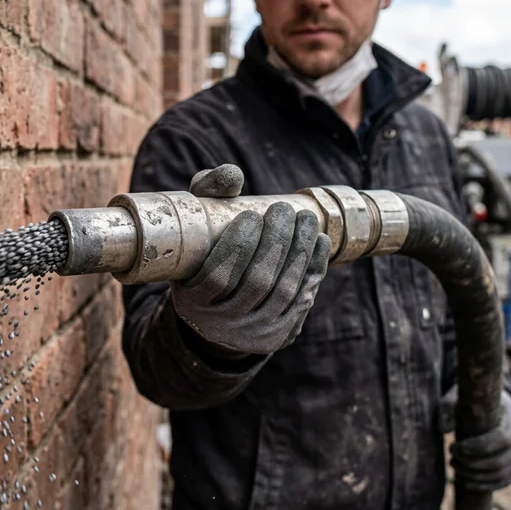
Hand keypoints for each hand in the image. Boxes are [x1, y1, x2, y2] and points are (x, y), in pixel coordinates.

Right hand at [171, 165, 330, 355]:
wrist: (219, 314)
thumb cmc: (204, 256)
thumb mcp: (195, 228)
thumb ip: (207, 195)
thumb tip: (233, 174)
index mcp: (192, 304)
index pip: (219, 276)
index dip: (240, 244)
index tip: (252, 214)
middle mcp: (221, 326)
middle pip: (257, 282)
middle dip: (276, 241)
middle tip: (282, 210)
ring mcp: (253, 335)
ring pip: (283, 292)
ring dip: (300, 250)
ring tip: (304, 219)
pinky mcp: (280, 336)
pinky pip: (302, 300)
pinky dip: (314, 268)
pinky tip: (318, 242)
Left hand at [449, 391, 510, 491]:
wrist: (491, 400)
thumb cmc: (472, 399)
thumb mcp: (458, 397)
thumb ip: (449, 409)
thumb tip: (444, 429)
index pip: (503, 439)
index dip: (478, 448)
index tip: (455, 447)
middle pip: (502, 461)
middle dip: (473, 464)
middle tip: (451, 458)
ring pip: (504, 474)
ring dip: (476, 476)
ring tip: (455, 466)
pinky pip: (506, 480)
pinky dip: (487, 485)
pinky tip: (467, 483)